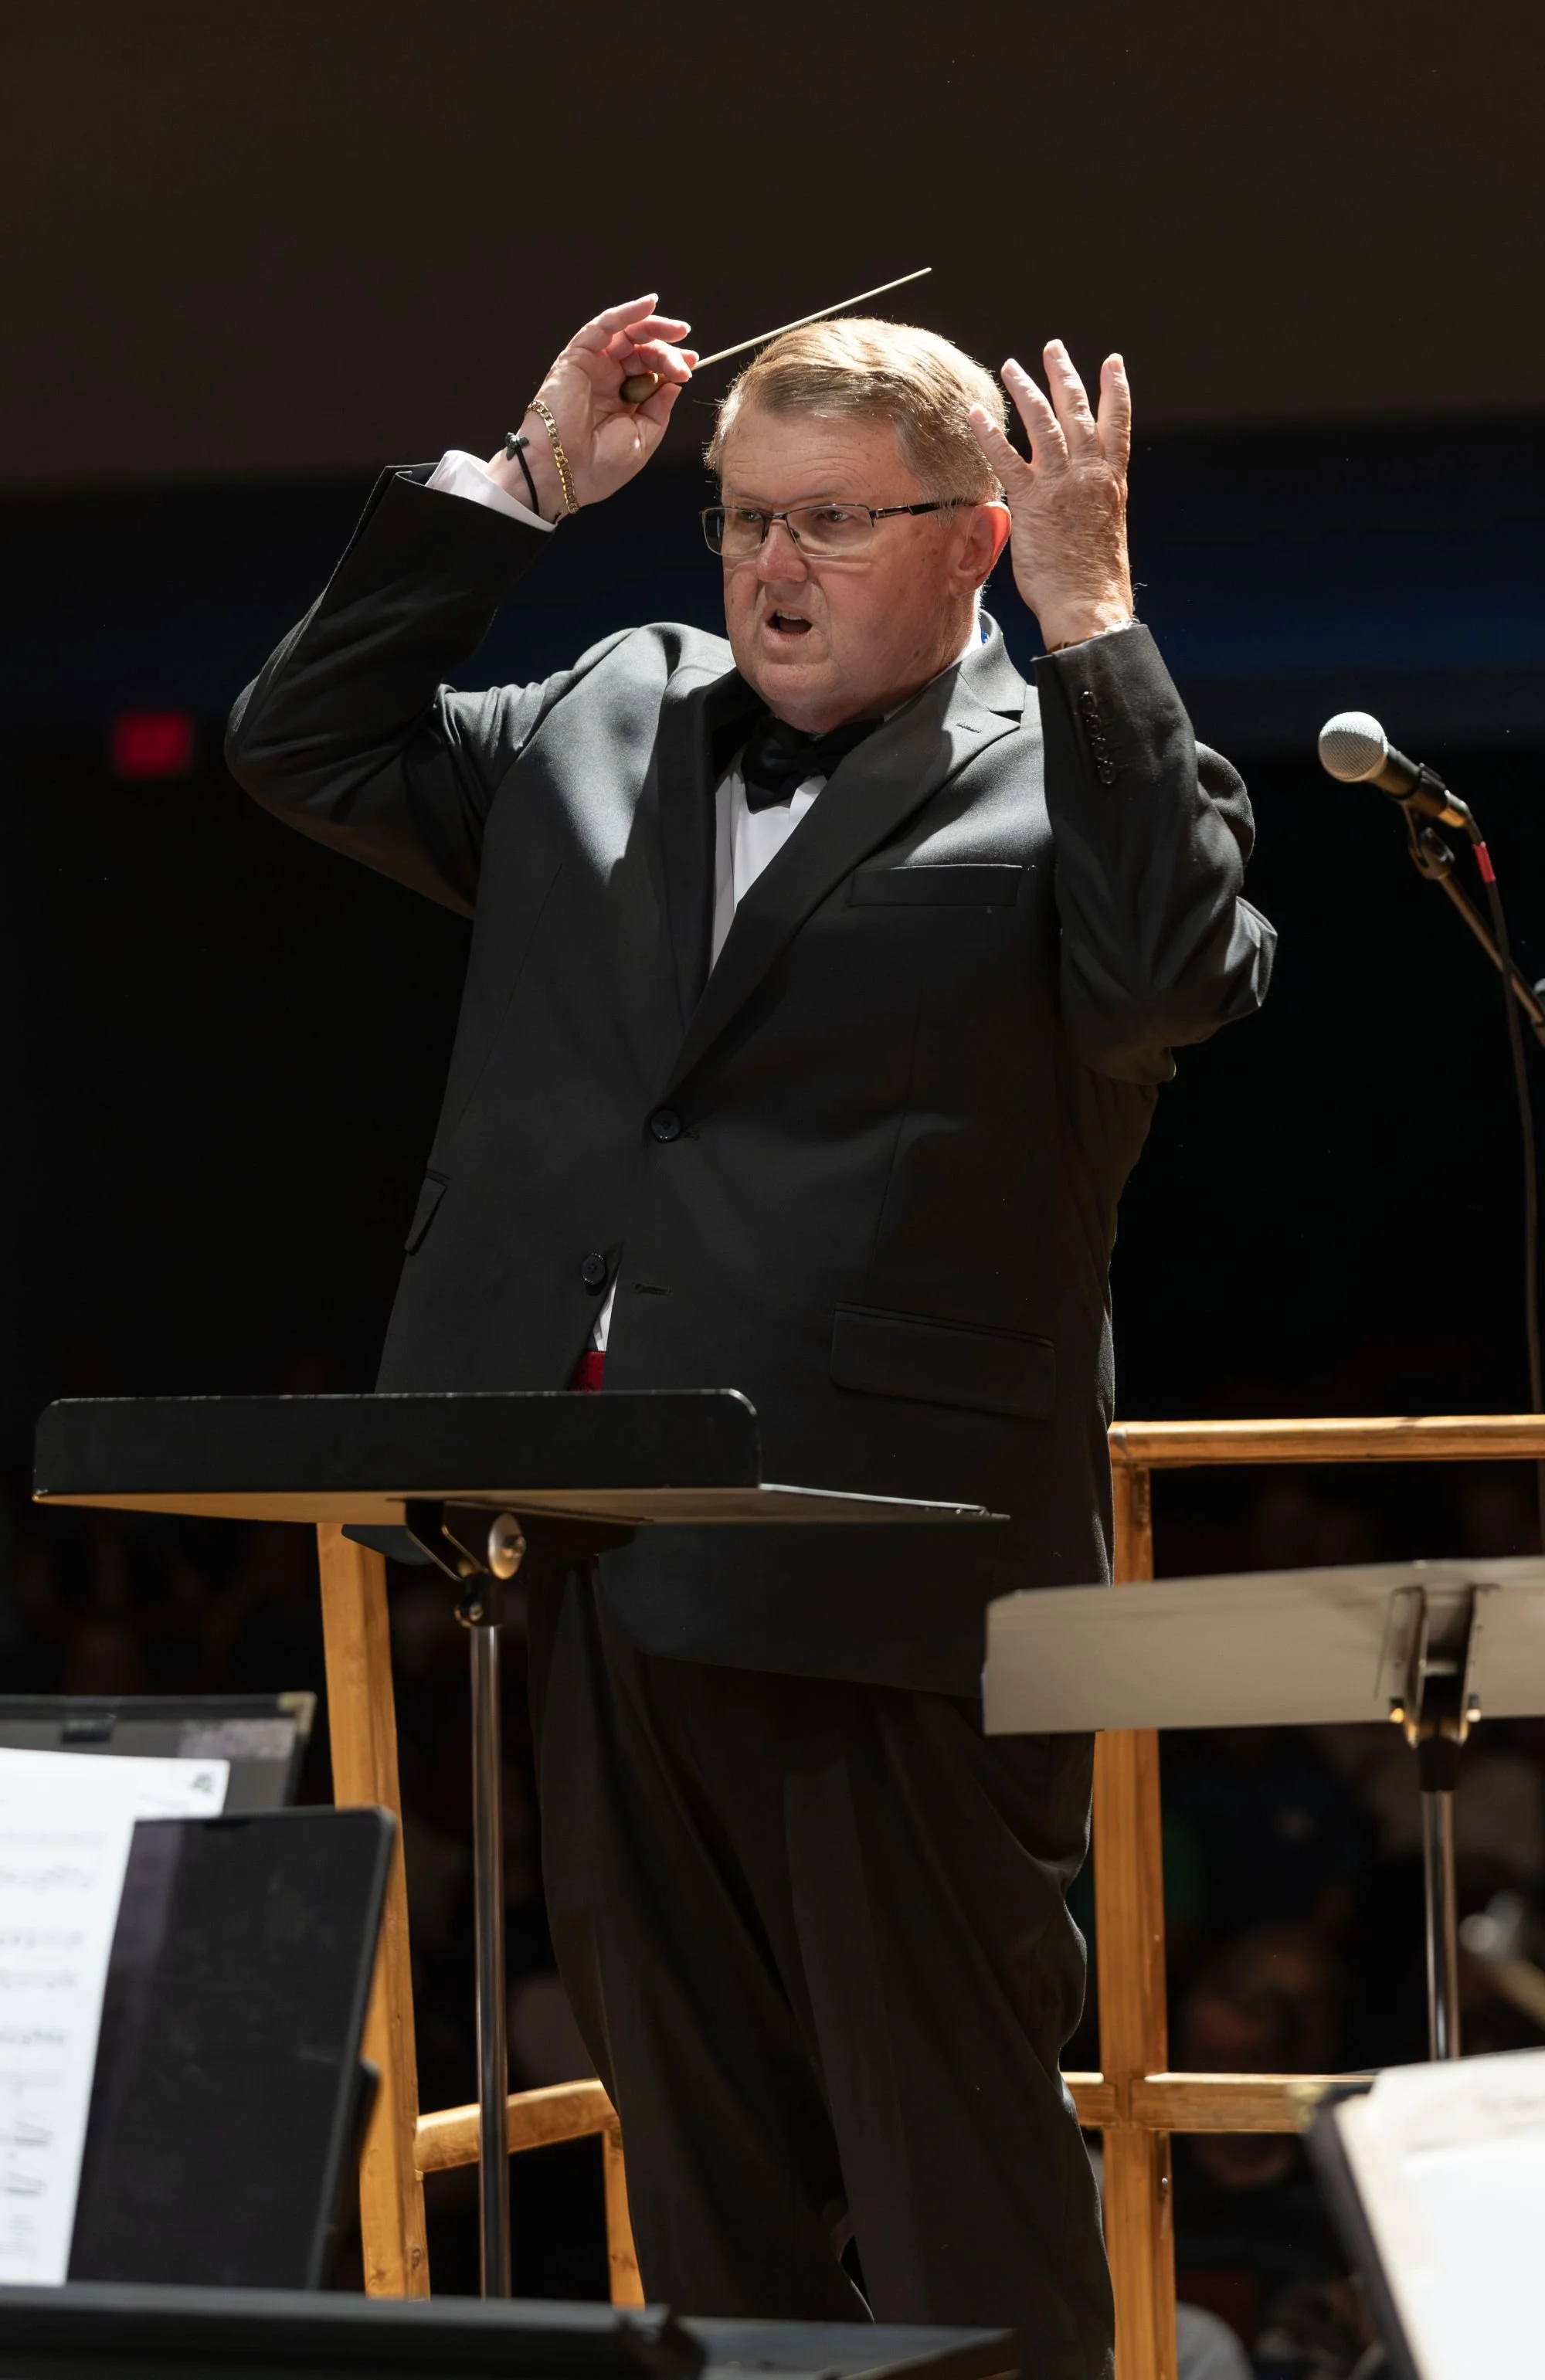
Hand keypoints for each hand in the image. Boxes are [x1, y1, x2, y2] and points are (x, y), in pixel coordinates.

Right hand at [486, 294, 696, 518]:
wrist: (565, 471)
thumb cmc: (600, 465)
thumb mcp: (644, 438)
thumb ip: (659, 408)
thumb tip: (675, 383)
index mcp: (623, 401)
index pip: (651, 372)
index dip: (672, 365)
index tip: (691, 365)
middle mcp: (608, 380)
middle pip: (643, 350)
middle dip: (669, 351)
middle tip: (687, 360)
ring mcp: (593, 366)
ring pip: (627, 334)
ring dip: (655, 327)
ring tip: (679, 330)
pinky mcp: (577, 356)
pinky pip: (603, 326)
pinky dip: (626, 313)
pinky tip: (649, 305)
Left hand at [968, 342, 1133, 649]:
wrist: (1089, 604)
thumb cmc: (1094, 581)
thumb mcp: (1102, 532)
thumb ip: (1087, 506)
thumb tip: (1072, 507)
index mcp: (1112, 481)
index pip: (1118, 424)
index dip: (1115, 389)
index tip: (1112, 362)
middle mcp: (1090, 473)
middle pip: (1078, 411)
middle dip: (1065, 375)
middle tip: (1053, 348)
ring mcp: (1062, 482)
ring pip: (1045, 422)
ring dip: (1027, 389)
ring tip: (1012, 366)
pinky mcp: (1033, 499)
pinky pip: (1006, 457)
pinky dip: (990, 433)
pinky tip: (976, 414)